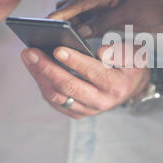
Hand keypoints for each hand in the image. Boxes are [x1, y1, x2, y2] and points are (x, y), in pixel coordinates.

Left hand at [21, 43, 149, 118]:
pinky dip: (43, 85)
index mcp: (115, 85)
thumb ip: (119, 51)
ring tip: (28, 57)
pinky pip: (55, 102)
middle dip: (47, 68)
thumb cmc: (130, 66)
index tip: (57, 49)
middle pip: (68, 86)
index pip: (92, 72)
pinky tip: (34, 69)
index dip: (74, 61)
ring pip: (57, 96)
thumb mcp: (134, 55)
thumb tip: (99, 51)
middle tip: (30, 51)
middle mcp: (101, 101)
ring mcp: (87, 109)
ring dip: (39, 76)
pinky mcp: (77, 112)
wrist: (132, 87)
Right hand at [47, 0, 162, 35]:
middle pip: (76, 6)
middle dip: (62, 17)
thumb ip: (103, 22)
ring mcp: (109, 4)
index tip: (45, 22)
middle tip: (45, 32)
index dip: (61, 13)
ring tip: (56, 36)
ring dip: (72, 24)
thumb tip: (79, 32)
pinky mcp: (114, 13)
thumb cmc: (155, 8)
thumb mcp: (128, 16)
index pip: (77, 2)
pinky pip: (94, 20)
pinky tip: (77, 37)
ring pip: (84, 14)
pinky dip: (85, 28)